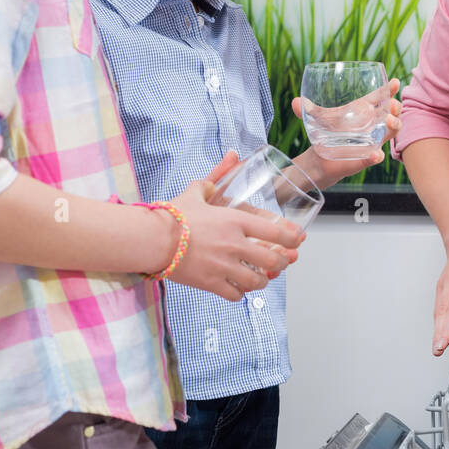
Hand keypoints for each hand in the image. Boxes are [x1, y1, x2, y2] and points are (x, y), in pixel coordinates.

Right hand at [165, 151, 304, 301]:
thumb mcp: (197, 190)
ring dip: (262, 279)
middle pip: (273, 260)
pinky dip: (240, 292)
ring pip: (257, 280)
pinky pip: (235, 294)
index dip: (292, 239)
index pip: (276, 233)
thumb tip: (232, 155)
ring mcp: (224, 266)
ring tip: (261, 277)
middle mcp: (235, 244)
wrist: (150, 238)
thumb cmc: (173, 214)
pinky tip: (238, 287)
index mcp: (236, 221)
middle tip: (281, 262)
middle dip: (282, 262)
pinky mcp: (211, 283)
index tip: (297, 241)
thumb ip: (218, 175)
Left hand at [291, 77, 402, 187]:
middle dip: (395, 107)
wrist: (319, 159)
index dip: (390, 90)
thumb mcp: (316, 119)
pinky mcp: (365, 158)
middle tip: (393, 104)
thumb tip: (295, 102)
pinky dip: (376, 157)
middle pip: (391, 114)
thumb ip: (307, 110)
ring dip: (394, 126)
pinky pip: (374, 157)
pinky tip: (376, 155)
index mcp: (362, 111)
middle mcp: (371, 125)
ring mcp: (371, 141)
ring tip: (389, 121)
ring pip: (390, 133)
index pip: (380, 98)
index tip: (396, 82)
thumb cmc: (324, 134)